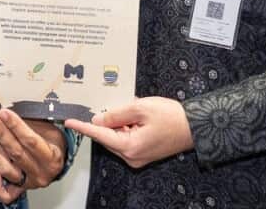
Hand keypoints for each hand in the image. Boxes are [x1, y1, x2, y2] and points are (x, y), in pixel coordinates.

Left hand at [0, 110, 65, 203]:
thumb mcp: (49, 130)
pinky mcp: (21, 189)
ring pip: (7, 169)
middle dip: (2, 133)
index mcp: (52, 157)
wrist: (58, 161)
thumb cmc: (53, 143)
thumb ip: (32, 123)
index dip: (15, 126)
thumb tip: (10, 111)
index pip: (30, 141)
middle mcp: (41, 173)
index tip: (4, 113)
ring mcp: (30, 182)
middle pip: (16, 153)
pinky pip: (6, 194)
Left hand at [63, 97, 192, 168]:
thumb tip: (97, 120)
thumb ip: (115, 114)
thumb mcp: (140, 108)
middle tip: (120, 107)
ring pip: (116, 138)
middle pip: (107, 136)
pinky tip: (138, 119)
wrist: (197, 126)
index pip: (99, 135)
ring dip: (118, 124)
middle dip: (108, 121)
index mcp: (129, 146)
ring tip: (136, 113)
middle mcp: (132, 156)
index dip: (82, 127)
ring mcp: (138, 157)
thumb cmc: (172, 116)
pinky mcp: (143, 154)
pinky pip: (126, 140)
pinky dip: (126, 128)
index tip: (68, 122)